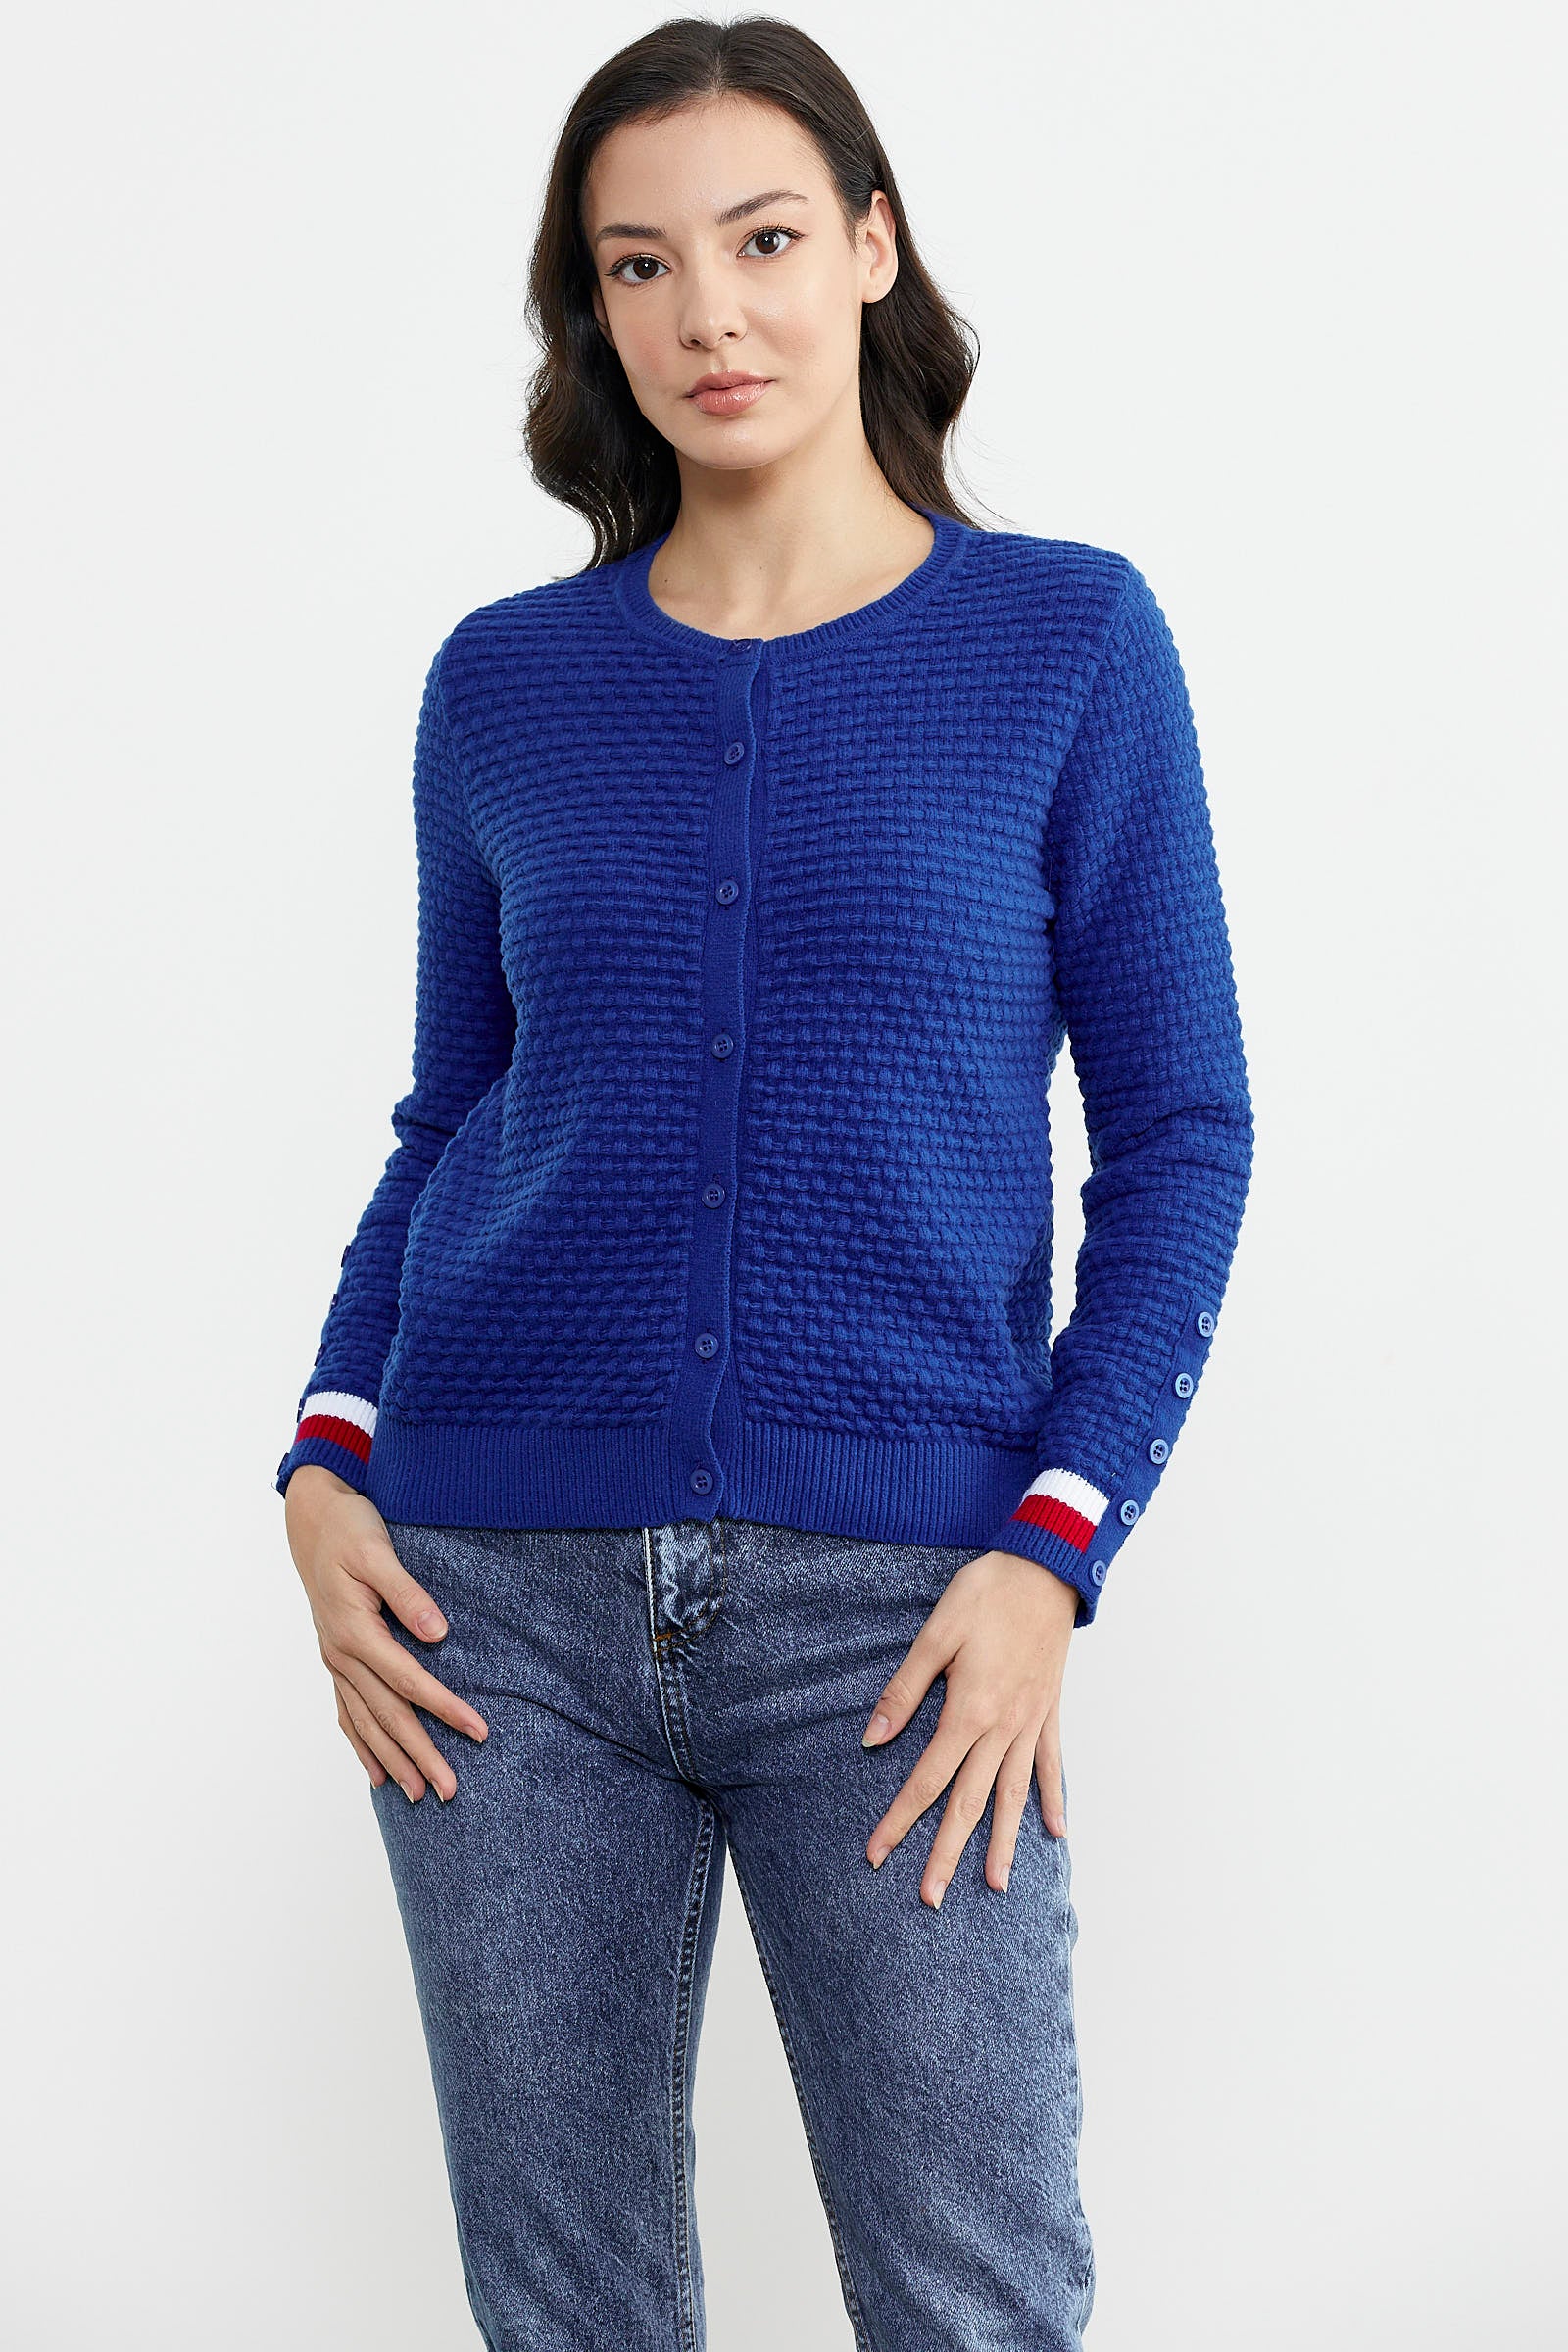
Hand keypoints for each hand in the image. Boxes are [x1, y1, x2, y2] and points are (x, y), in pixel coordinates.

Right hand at [283, 1465, 488, 1802]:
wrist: (313, 1520)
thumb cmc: (350, 1529)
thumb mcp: (377, 1551)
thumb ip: (407, 1593)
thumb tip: (438, 1634)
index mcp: (355, 1631)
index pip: (409, 1681)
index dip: (445, 1709)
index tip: (478, 1732)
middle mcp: (342, 1654)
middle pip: (388, 1715)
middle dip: (420, 1755)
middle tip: (450, 1790)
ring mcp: (336, 1661)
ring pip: (366, 1722)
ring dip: (392, 1761)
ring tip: (417, 1795)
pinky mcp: (336, 1659)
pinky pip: (348, 1713)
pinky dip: (361, 1745)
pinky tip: (375, 1773)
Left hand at [861, 1549, 1077, 1906]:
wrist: (1047, 1568)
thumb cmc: (988, 1593)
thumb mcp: (936, 1634)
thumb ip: (906, 1689)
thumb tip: (873, 1737)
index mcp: (969, 1711)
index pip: (926, 1780)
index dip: (899, 1820)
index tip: (877, 1854)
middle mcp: (1002, 1727)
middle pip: (969, 1803)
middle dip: (947, 1852)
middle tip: (930, 1898)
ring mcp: (1030, 1723)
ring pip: (1012, 1795)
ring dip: (1004, 1843)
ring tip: (996, 1886)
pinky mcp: (1049, 1711)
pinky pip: (1050, 1764)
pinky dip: (1051, 1799)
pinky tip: (1054, 1832)